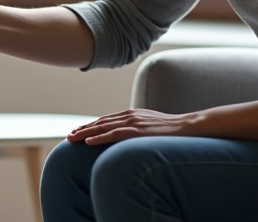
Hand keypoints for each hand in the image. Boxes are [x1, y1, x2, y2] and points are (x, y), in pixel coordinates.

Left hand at [67, 109, 200, 144]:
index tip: (78, 131)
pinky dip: (99, 138)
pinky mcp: (138, 131)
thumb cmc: (172, 130)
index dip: (90, 126)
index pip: (106, 120)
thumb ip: (137, 128)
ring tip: (72, 139)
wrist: (189, 126)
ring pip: (103, 127)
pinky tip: (88, 142)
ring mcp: (133, 122)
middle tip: (69, 136)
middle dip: (83, 129)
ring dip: (85, 133)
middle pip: (100, 122)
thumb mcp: (150, 126)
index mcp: (132, 114)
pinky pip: (114, 135)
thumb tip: (127, 136)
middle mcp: (129, 116)